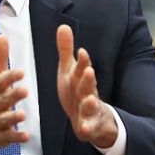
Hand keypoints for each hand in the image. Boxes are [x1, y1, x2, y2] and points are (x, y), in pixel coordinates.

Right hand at [0, 35, 28, 154]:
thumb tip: (2, 36)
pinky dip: (16, 137)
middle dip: (12, 96)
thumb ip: (0, 58)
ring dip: (13, 117)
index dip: (10, 77)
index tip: (20, 72)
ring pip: (4, 119)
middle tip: (24, 90)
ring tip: (22, 114)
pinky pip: (8, 137)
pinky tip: (26, 136)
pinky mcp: (0, 136)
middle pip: (3, 100)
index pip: (0, 82)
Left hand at [56, 25, 117, 147]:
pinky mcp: (89, 125)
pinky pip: (88, 127)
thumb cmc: (77, 90)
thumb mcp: (69, 70)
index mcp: (81, 79)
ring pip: (91, 105)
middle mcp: (87, 92)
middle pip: (88, 85)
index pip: (82, 68)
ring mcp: (90, 109)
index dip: (83, 61)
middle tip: (89, 71)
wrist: (89, 119)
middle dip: (89, 79)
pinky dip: (87, 128)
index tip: (81, 51)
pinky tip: (84, 128)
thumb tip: (63, 26)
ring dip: (91, 102)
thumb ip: (66, 50)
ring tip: (90, 100)